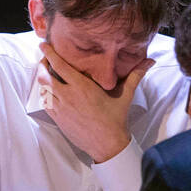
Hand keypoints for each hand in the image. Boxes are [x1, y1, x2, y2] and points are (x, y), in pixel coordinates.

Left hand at [38, 41, 154, 163]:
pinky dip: (45, 94)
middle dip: (42, 65)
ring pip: (43, 90)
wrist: (108, 145)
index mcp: (82, 87)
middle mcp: (69, 96)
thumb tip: (149, 61)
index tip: (44, 45)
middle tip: (45, 59)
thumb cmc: (115, 119)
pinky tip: (50, 91)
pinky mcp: (58, 119)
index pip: (60, 66)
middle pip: (44, 76)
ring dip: (42, 80)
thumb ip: (134, 76)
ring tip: (47, 74)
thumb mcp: (125, 95)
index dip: (49, 54)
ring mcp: (61, 109)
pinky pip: (45, 103)